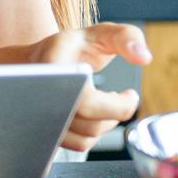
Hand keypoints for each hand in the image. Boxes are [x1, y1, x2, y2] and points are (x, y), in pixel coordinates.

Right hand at [28, 22, 151, 150]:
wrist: (33, 61)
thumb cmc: (70, 48)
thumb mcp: (100, 33)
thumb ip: (127, 37)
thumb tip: (144, 57)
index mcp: (53, 71)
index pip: (90, 104)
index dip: (119, 103)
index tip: (129, 93)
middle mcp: (42, 98)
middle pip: (92, 125)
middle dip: (114, 112)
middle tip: (119, 97)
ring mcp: (42, 117)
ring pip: (86, 139)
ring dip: (104, 124)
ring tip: (104, 103)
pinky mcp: (47, 131)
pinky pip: (78, 144)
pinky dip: (93, 134)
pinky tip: (93, 116)